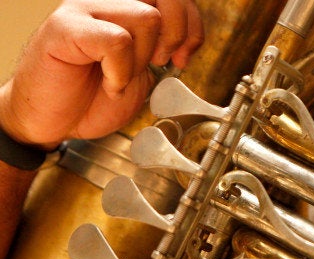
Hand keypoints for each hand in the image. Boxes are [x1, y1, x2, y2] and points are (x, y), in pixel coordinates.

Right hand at [0, 0, 203, 150]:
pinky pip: (117, 40)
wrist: (51, 121)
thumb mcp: (142, 73)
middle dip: (177, 34)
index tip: (184, 55)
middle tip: (160, 63)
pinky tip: (110, 83)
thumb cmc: (91, 98)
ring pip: (146, 17)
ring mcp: (85, 9)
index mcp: (126, 8)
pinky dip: (121, 71)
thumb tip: (187, 39)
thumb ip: (163, 50)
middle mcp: (107, 1)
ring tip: (121, 78)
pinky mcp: (66, 27)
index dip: (191, 24)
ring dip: (142, 59)